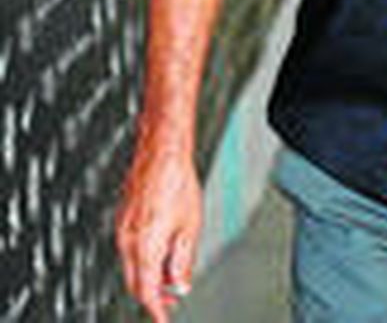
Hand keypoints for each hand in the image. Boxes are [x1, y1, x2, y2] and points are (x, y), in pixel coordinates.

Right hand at [115, 141, 201, 321]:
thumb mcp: (190, 227)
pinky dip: (145, 258)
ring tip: (173, 274)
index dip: (156, 310)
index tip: (164, 319)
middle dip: (153, 295)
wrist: (161, 154)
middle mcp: (128, 241)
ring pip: (132, 266)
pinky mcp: (123, 220)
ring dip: (150, 275)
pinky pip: (130, 249)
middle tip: (171, 300)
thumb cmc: (178, 183)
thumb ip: (183, 260)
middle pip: (136, 282)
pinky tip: (162, 251)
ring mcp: (122, 230)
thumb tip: (180, 285)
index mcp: (145, 247)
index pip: (146, 291)